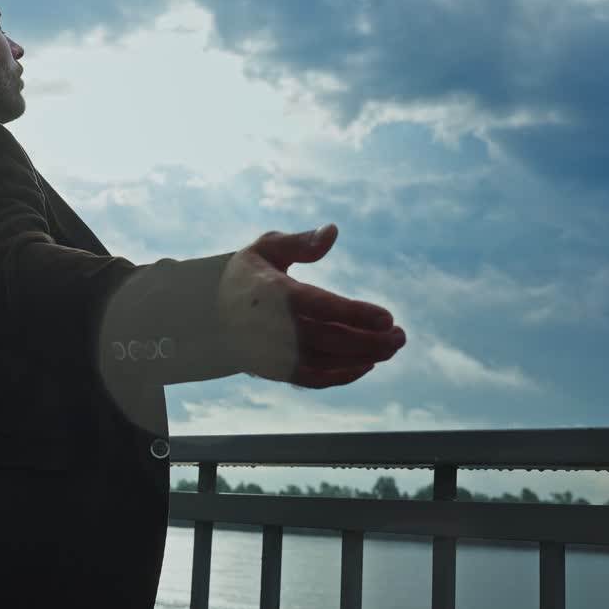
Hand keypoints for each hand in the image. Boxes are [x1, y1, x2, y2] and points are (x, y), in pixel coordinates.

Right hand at [216, 224, 405, 388]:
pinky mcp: (275, 370)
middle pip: (330, 338)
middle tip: (401, 337)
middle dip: (370, 340)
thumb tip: (333, 231)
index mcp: (273, 293)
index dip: (356, 314)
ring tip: (391, 349)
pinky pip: (313, 378)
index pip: (320, 306)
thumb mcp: (267, 247)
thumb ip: (301, 241)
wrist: (207, 312)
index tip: (387, 317)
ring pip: (326, 361)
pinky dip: (341, 375)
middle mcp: (273, 327)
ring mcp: (273, 353)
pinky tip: (366, 364)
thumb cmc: (247, 273)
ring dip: (363, 358)